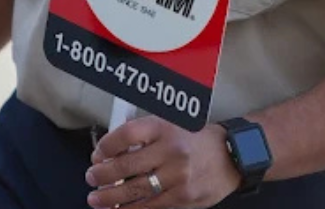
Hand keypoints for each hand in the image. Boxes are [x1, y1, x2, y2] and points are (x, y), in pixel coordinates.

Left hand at [85, 117, 240, 208]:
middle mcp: (171, 151)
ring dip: (110, 196)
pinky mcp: (182, 197)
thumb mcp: (173, 124)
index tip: (97, 154)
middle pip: (125, 165)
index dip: (106, 146)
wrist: (232, 156)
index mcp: (165, 128)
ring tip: (96, 198)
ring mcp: (177, 177)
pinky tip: (118, 208)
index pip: (126, 135)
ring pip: (134, 190)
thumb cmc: (199, 140)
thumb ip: (146, 134)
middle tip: (91, 177)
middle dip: (101, 174)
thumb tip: (113, 147)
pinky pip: (150, 206)